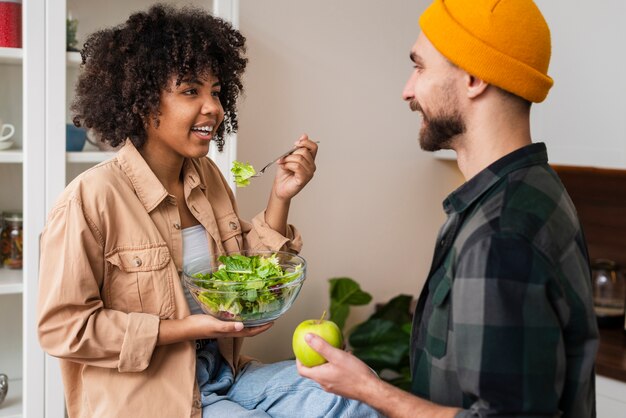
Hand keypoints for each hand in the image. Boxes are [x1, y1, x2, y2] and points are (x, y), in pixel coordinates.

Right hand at [157, 315, 273, 344]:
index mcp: (231, 332)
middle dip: (260, 324)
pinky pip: (234, 320)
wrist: (185, 328)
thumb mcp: (214, 325)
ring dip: (252, 320)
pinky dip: (241, 316)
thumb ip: (227, 326)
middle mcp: (230, 331)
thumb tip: (243, 326)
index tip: (273, 322)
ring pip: (242, 325)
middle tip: (270, 315)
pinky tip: (240, 310)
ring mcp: (224, 327)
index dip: (263, 328)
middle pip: (249, 329)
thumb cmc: (198, 326)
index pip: (251, 332)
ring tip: (259, 312)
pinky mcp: (219, 322)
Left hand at [272, 134, 317, 200]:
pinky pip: (297, 166)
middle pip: (304, 151)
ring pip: (299, 158)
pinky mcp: (304, 179)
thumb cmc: (284, 174)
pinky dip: (288, 165)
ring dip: (287, 160)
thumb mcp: (289, 157)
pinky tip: (285, 168)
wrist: (279, 188)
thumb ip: (297, 148)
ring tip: (283, 164)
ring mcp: (309, 173)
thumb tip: (304, 135)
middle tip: (283, 158)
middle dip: (291, 153)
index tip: (295, 143)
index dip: (305, 142)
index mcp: (310, 160)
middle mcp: (312, 166)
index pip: (314, 147)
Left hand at [296, 333, 380, 401]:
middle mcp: (324, 383)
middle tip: (321, 345)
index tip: (302, 349)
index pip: (302, 370)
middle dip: (317, 356)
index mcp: (320, 376)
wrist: (371, 389)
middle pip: (314, 369)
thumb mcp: (337, 356)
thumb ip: (321, 346)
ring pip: (326, 369)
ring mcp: (333, 385)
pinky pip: (335, 372)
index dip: (299, 359)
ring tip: (338, 347)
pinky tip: (347, 354)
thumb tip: (307, 337)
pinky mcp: (341, 386)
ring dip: (329, 358)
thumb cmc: (354, 373)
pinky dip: (337, 363)